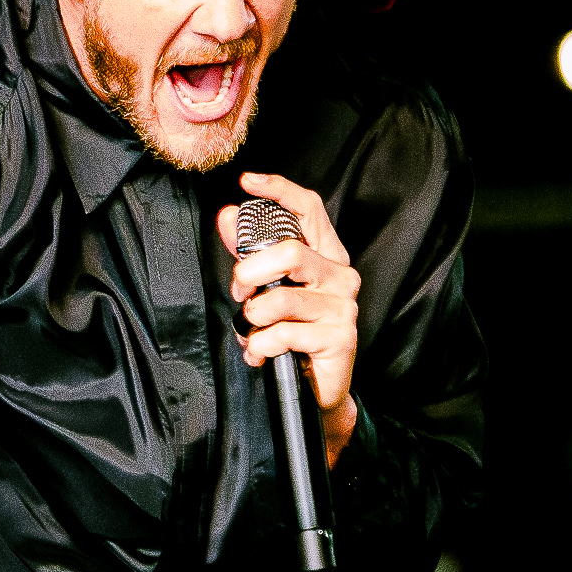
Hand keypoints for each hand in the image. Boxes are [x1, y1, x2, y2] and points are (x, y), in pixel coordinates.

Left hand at [215, 171, 359, 463]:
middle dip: (250, 272)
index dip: (279, 190)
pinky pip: (286, 333)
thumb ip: (250, 253)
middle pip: (291, 251)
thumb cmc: (293, 334)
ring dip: (254, 318)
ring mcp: (342, 306)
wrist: (316, 390)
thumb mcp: (268, 290)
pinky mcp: (339, 337)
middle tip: (238, 293)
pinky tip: (262, 354)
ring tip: (252, 332)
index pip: (309, 208)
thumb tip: (229, 216)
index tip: (247, 181)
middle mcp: (340, 275)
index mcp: (324, 255)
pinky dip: (261, 346)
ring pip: (282, 298)